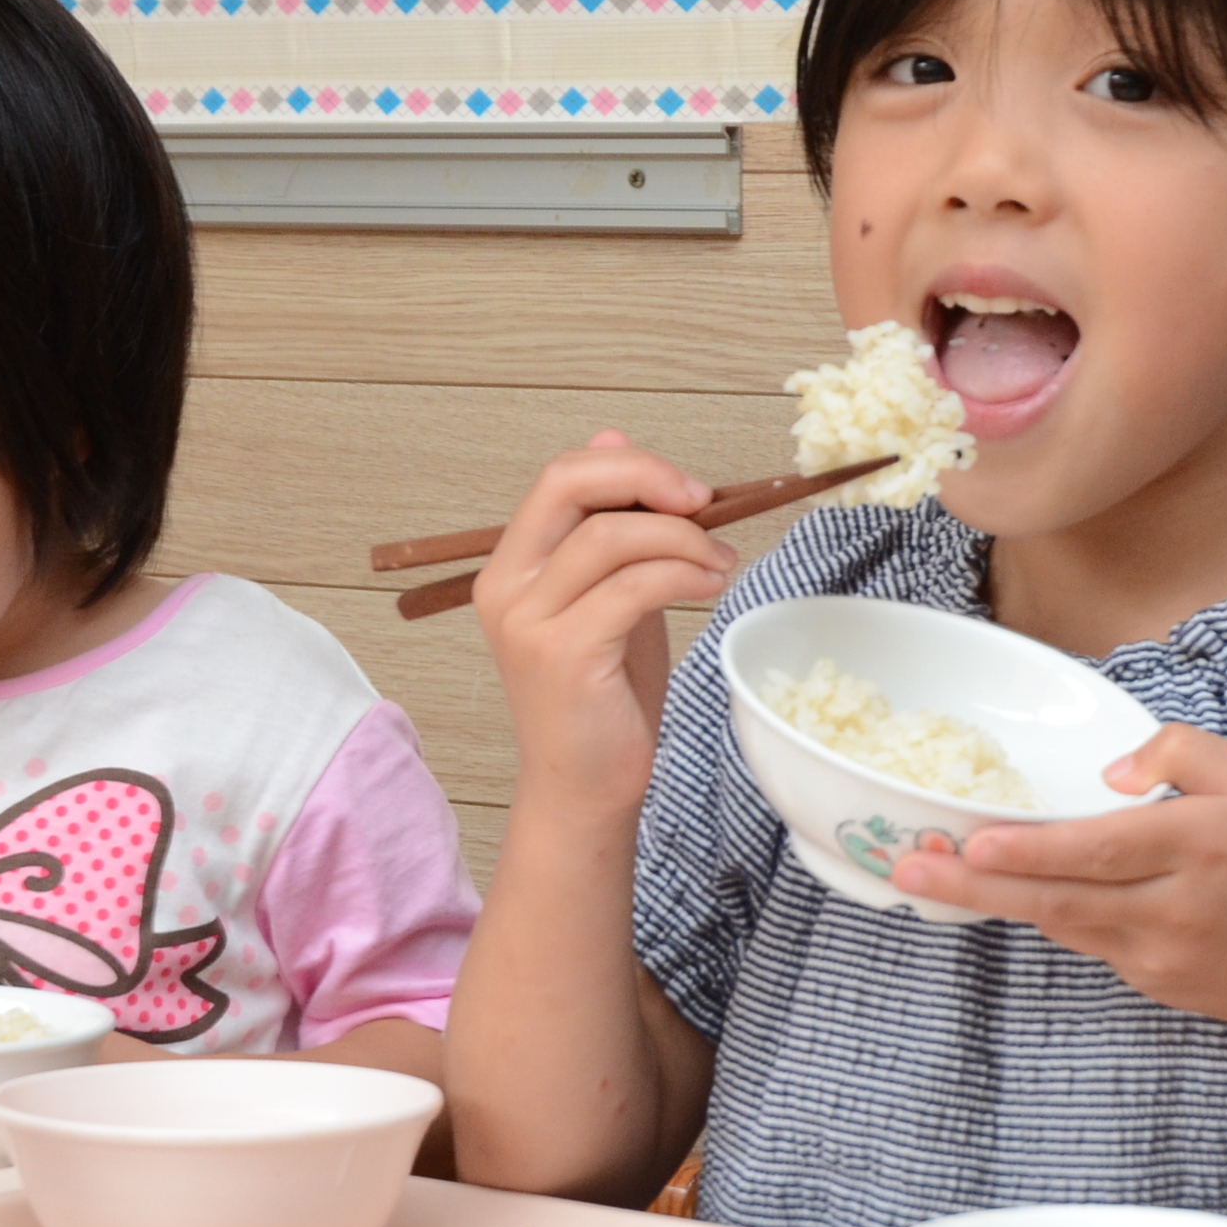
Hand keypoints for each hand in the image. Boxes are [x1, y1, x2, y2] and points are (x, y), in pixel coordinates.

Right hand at [472, 432, 736, 813]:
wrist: (586, 788)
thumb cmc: (604, 699)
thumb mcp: (613, 595)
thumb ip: (615, 527)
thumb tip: (616, 438)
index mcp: (512, 566)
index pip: (560, 476)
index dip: (629, 466)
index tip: (688, 489)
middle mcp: (506, 586)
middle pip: (568, 483)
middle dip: (647, 477)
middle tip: (704, 501)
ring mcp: (528, 621)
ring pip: (609, 535)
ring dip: (682, 537)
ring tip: (720, 562)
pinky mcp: (562, 656)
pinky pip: (632, 586)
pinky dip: (682, 574)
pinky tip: (710, 586)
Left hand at [889, 723, 1226, 1031]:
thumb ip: (1185, 753)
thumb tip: (1110, 774)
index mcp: (1204, 842)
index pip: (1104, 846)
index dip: (1034, 847)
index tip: (975, 840)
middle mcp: (1175, 903)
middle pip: (1060, 896)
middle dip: (976, 883)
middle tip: (907, 868)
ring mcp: (1159, 953)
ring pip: (1061, 923)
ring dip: (992, 900)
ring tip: (926, 876)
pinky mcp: (1152, 982)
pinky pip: (1088, 939)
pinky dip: (1045, 914)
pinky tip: (1001, 891)